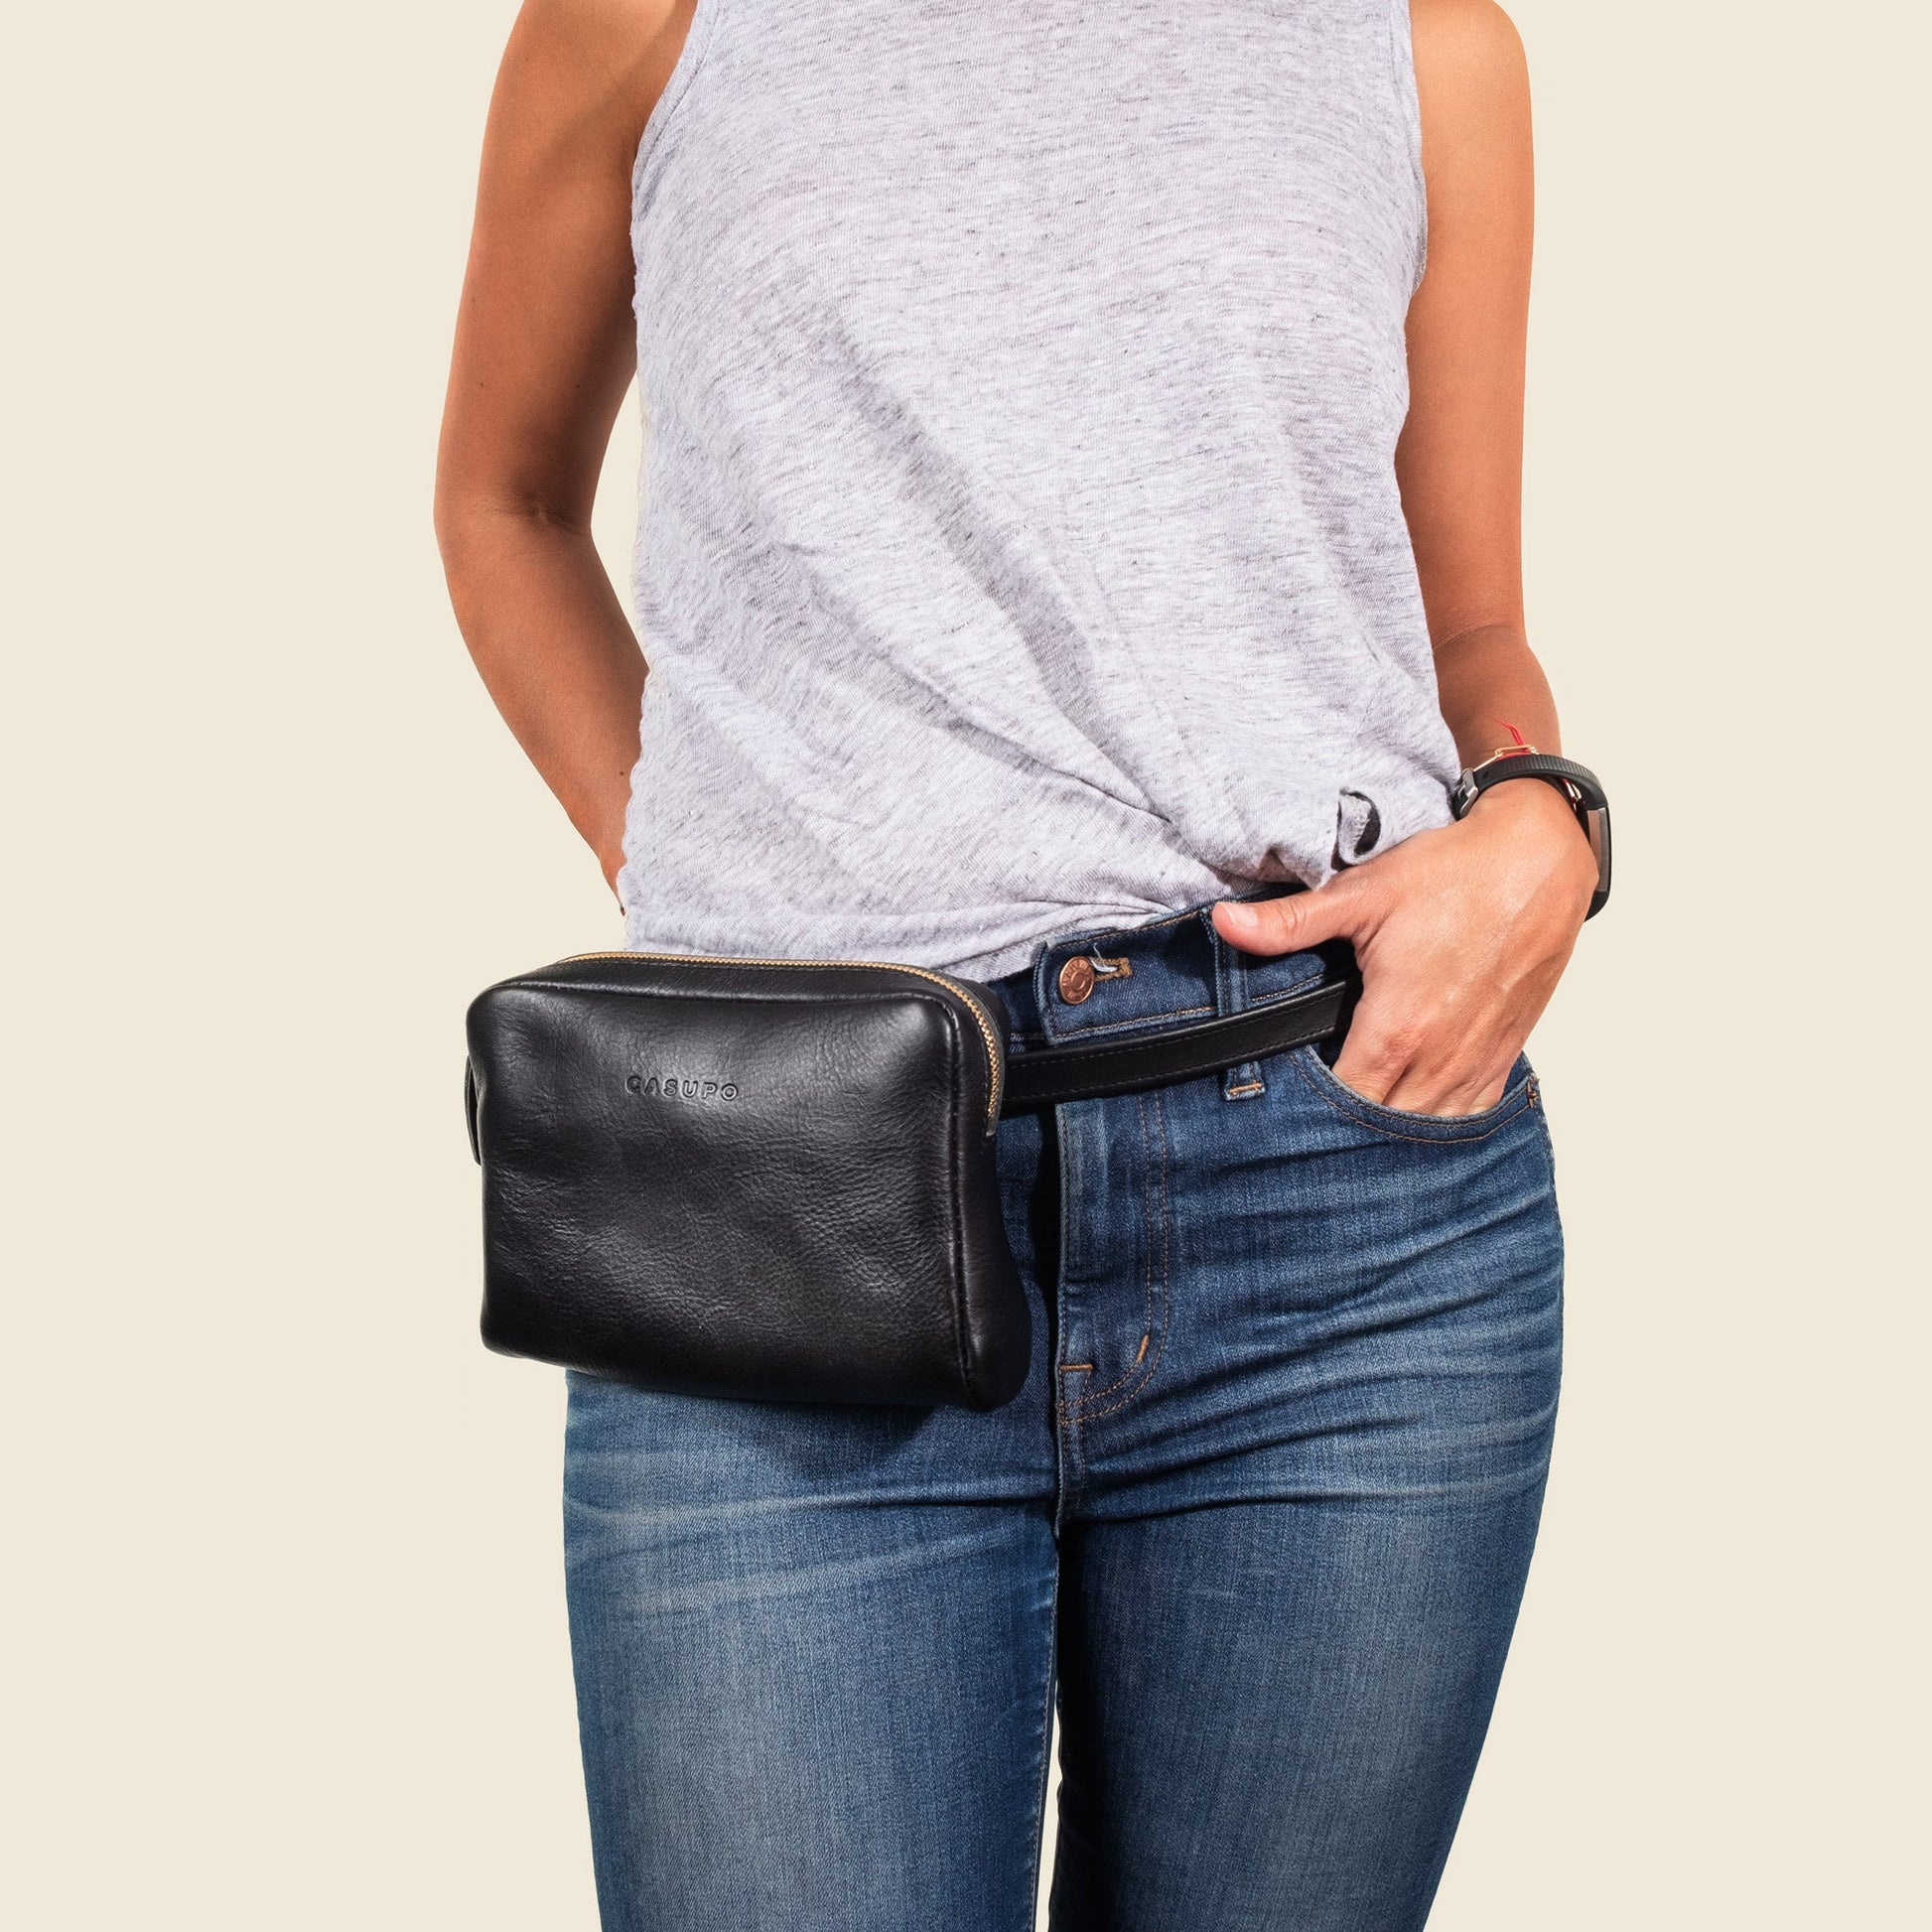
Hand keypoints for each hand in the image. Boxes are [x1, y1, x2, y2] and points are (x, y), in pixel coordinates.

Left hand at [1210, 781, 1595, 1113]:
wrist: (1539, 861)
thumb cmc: (1456, 875)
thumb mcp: (1363, 894)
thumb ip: (1291, 922)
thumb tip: (1224, 923)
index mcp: (1399, 1028)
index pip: (1344, 1104)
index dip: (1311, 1116)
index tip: (1284, 1112)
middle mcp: (1441, 1058)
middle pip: (1384, 1128)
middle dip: (1347, 1131)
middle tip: (1309, 1126)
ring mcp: (1477, 1061)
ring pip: (1427, 1130)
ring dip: (1392, 1133)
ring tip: (1354, 1130)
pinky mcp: (1505, 1053)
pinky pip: (1470, 1113)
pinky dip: (1438, 1121)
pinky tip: (1410, 1116)